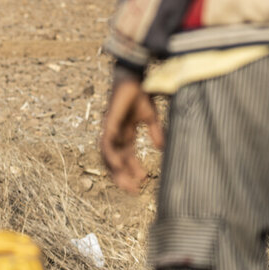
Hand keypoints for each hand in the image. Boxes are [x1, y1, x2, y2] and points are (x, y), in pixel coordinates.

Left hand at [99, 68, 163, 194]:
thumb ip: (154, 133)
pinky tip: (119, 166)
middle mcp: (115, 135)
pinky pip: (106, 143)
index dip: (132, 172)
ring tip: (127, 184)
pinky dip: (111, 155)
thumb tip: (162, 149)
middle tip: (133, 191)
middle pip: (116, 161)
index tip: (142, 185)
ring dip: (117, 171)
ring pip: (109, 156)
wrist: (133, 78)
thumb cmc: (139, 95)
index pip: (126, 158)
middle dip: (123, 177)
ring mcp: (110, 130)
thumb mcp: (151, 118)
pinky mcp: (108, 123)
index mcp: (125, 135)